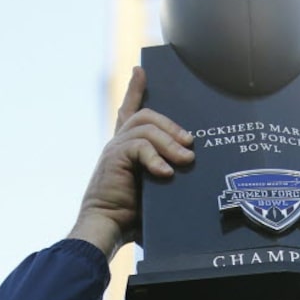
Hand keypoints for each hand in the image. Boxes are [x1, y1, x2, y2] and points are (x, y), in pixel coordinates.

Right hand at [68, 66, 194, 257]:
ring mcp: (114, 149)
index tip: (141, 71)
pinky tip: (166, 173)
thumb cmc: (131, 218)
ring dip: (170, 142)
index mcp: (125, 150)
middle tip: (190, 142)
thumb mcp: (155, 192)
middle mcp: (117, 144)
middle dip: (171, 125)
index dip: (134, 90)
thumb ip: (166, 177)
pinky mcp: (114, 158)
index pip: (129, 111)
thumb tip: (193, 172)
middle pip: (146, 116)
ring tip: (186, 159)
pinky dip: (156, 158)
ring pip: (146, 129)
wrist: (106, 228)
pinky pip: (140, 146)